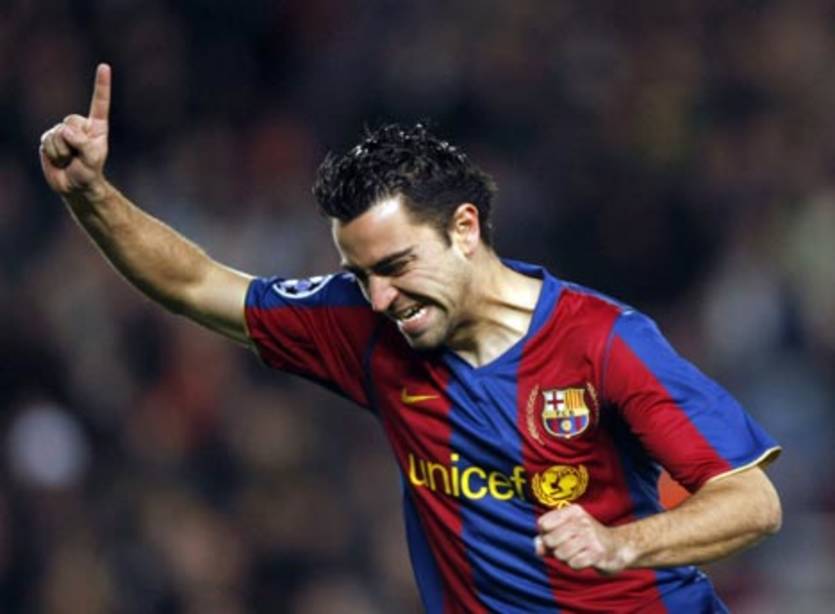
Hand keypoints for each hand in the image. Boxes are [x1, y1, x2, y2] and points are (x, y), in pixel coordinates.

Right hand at [39, 63, 110, 196]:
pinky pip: (47, 143)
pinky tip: (59, 159)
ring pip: (57, 134)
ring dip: (63, 151)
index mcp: (96, 126)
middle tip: (79, 156)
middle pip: (71, 122)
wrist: (74, 185)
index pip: (99, 103)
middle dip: (74, 142)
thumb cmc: (89, 172)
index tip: (104, 66)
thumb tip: (65, 131)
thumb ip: (82, 144)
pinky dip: (53, 154)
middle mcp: (79, 126)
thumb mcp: (92, 159)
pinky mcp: (48, 139)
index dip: (101, 85)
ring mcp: (62, 131)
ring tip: (70, 159)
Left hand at [535, 504, 633, 573]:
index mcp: (572, 511)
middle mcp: (581, 521)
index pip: (543, 523)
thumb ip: (547, 538)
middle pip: (550, 540)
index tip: (555, 536)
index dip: (545, 534)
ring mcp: (590, 536)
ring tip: (576, 553)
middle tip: (566, 548)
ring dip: (564, 558)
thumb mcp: (566, 532)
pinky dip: (575, 565)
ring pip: (560, 553)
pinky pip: (573, 563)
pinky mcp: (597, 553)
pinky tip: (584, 559)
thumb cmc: (586, 539)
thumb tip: (538, 548)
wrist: (619, 546)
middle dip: (554, 549)